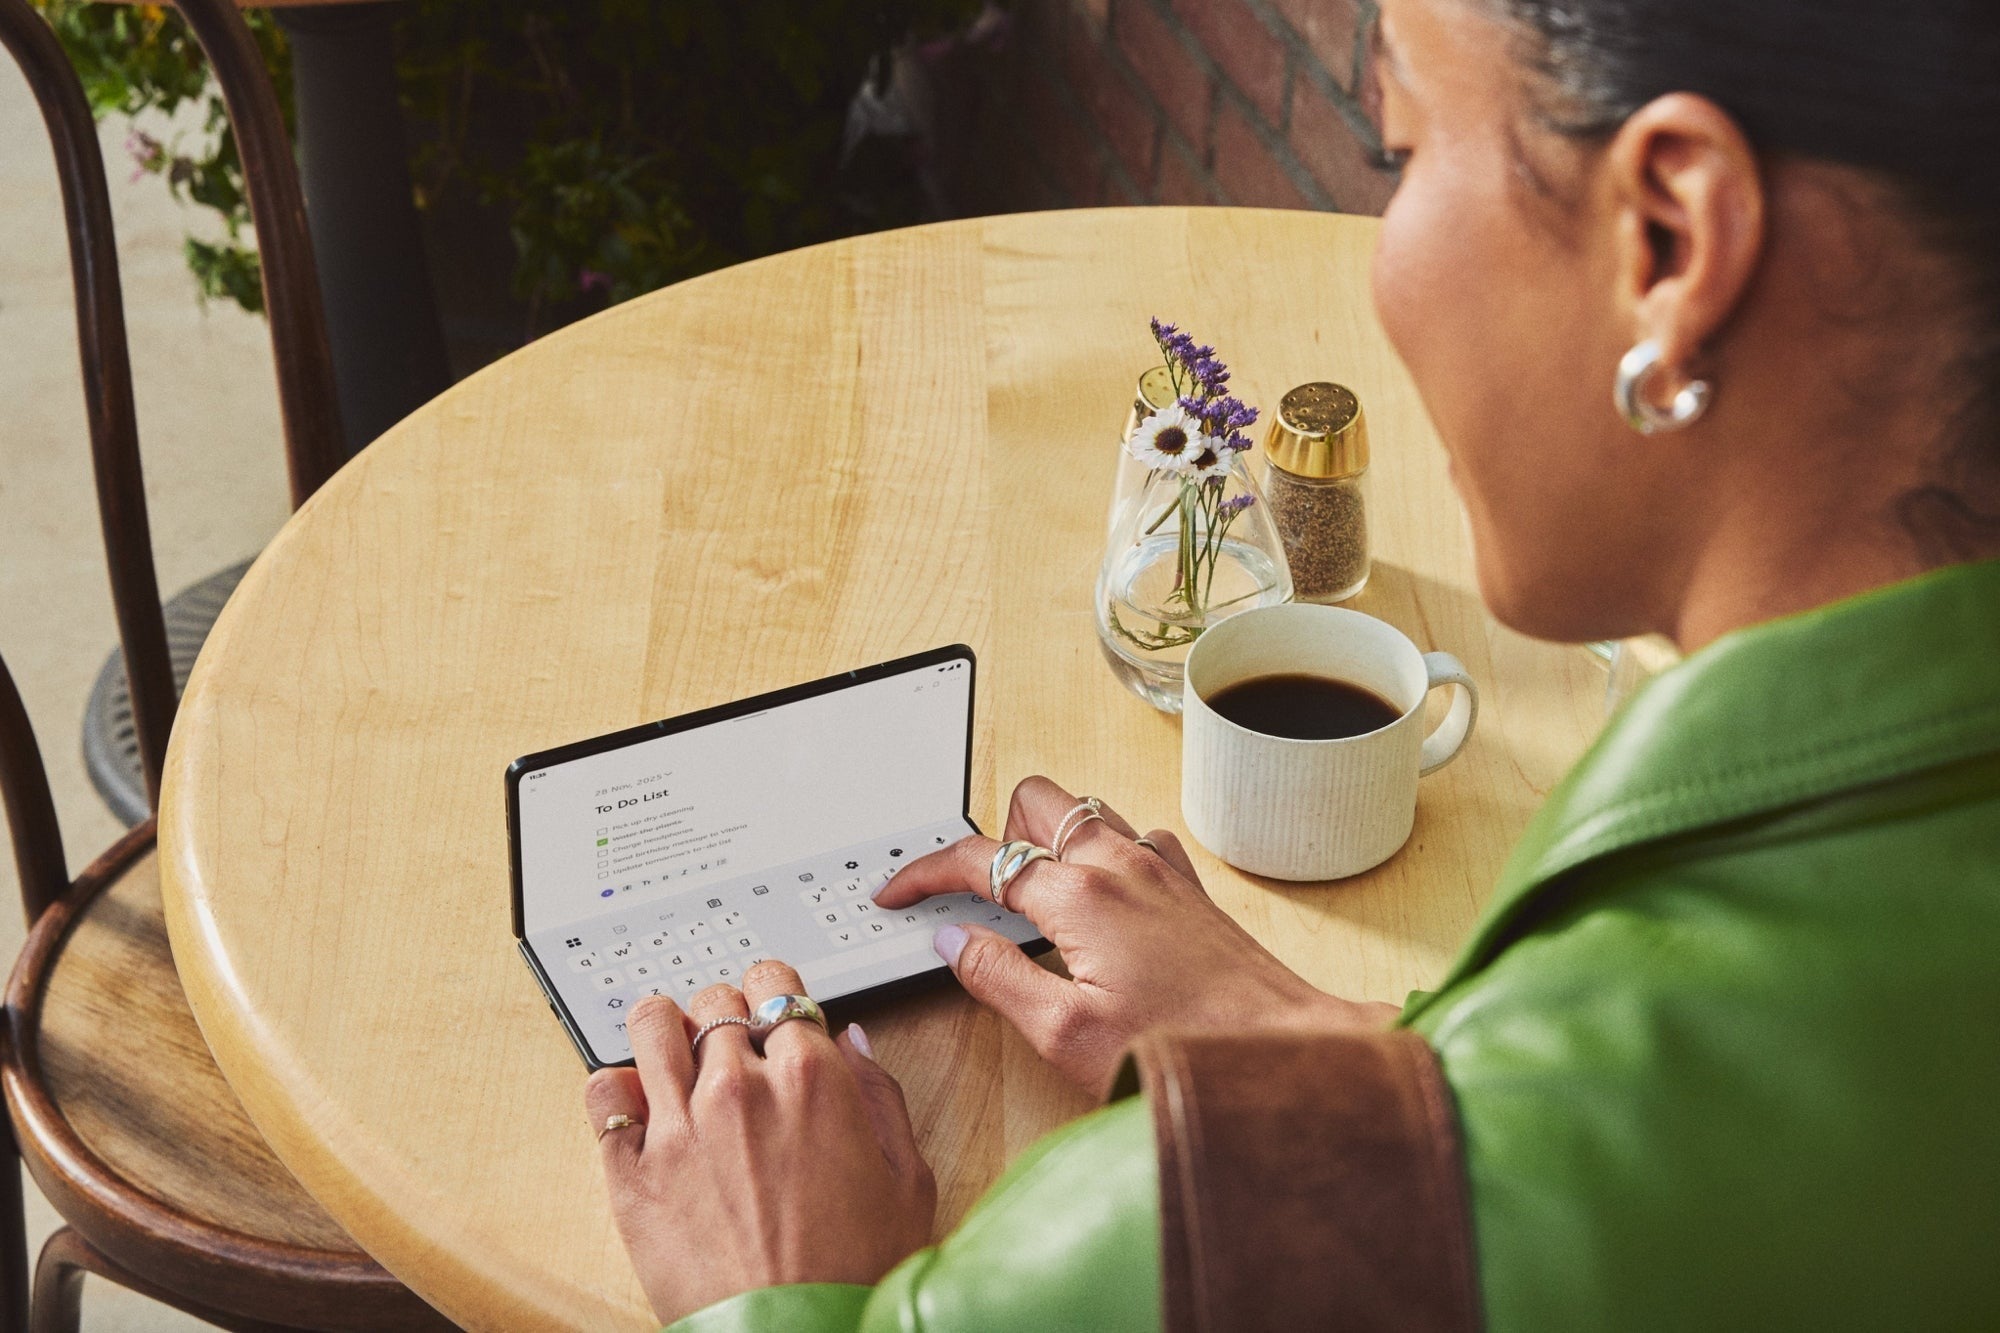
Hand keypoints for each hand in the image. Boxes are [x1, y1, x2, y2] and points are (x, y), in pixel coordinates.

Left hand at [586, 961, 935, 1324]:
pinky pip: (601, 1091)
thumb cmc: (857, 1276)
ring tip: (674, 1052)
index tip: (773, 1011)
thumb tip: (850, 1041)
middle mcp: (740, 1088)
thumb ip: (878, 1093)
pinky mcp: (631, 1174)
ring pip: (651, 1024)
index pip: (777, 987)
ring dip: (666, 1028)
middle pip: (716, 1001)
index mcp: (812, 1079)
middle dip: (728, 1016)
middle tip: (732, 1047)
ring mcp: (678, 1128)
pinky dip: (615, 1086)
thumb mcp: (906, 1179)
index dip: (776, 995)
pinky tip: (637, 1104)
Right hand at [875, 776, 1396, 1091]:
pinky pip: (1130, 840)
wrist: (1282, 1050)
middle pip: (1036, 802)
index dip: (926, 873)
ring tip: (1026, 895)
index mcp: (1081, 895)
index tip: (900, 893)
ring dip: (1046, 839)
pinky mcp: (1189, 888)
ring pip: (1084, 814)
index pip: (980, 859)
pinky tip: (1097, 904)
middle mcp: (1121, 863)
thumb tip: (950, 940)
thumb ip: (997, 977)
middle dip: (993, 833)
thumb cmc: (1185, 1048)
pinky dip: (1099, 856)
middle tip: (971, 889)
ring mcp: (1160, 868)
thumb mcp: (1065, 1032)